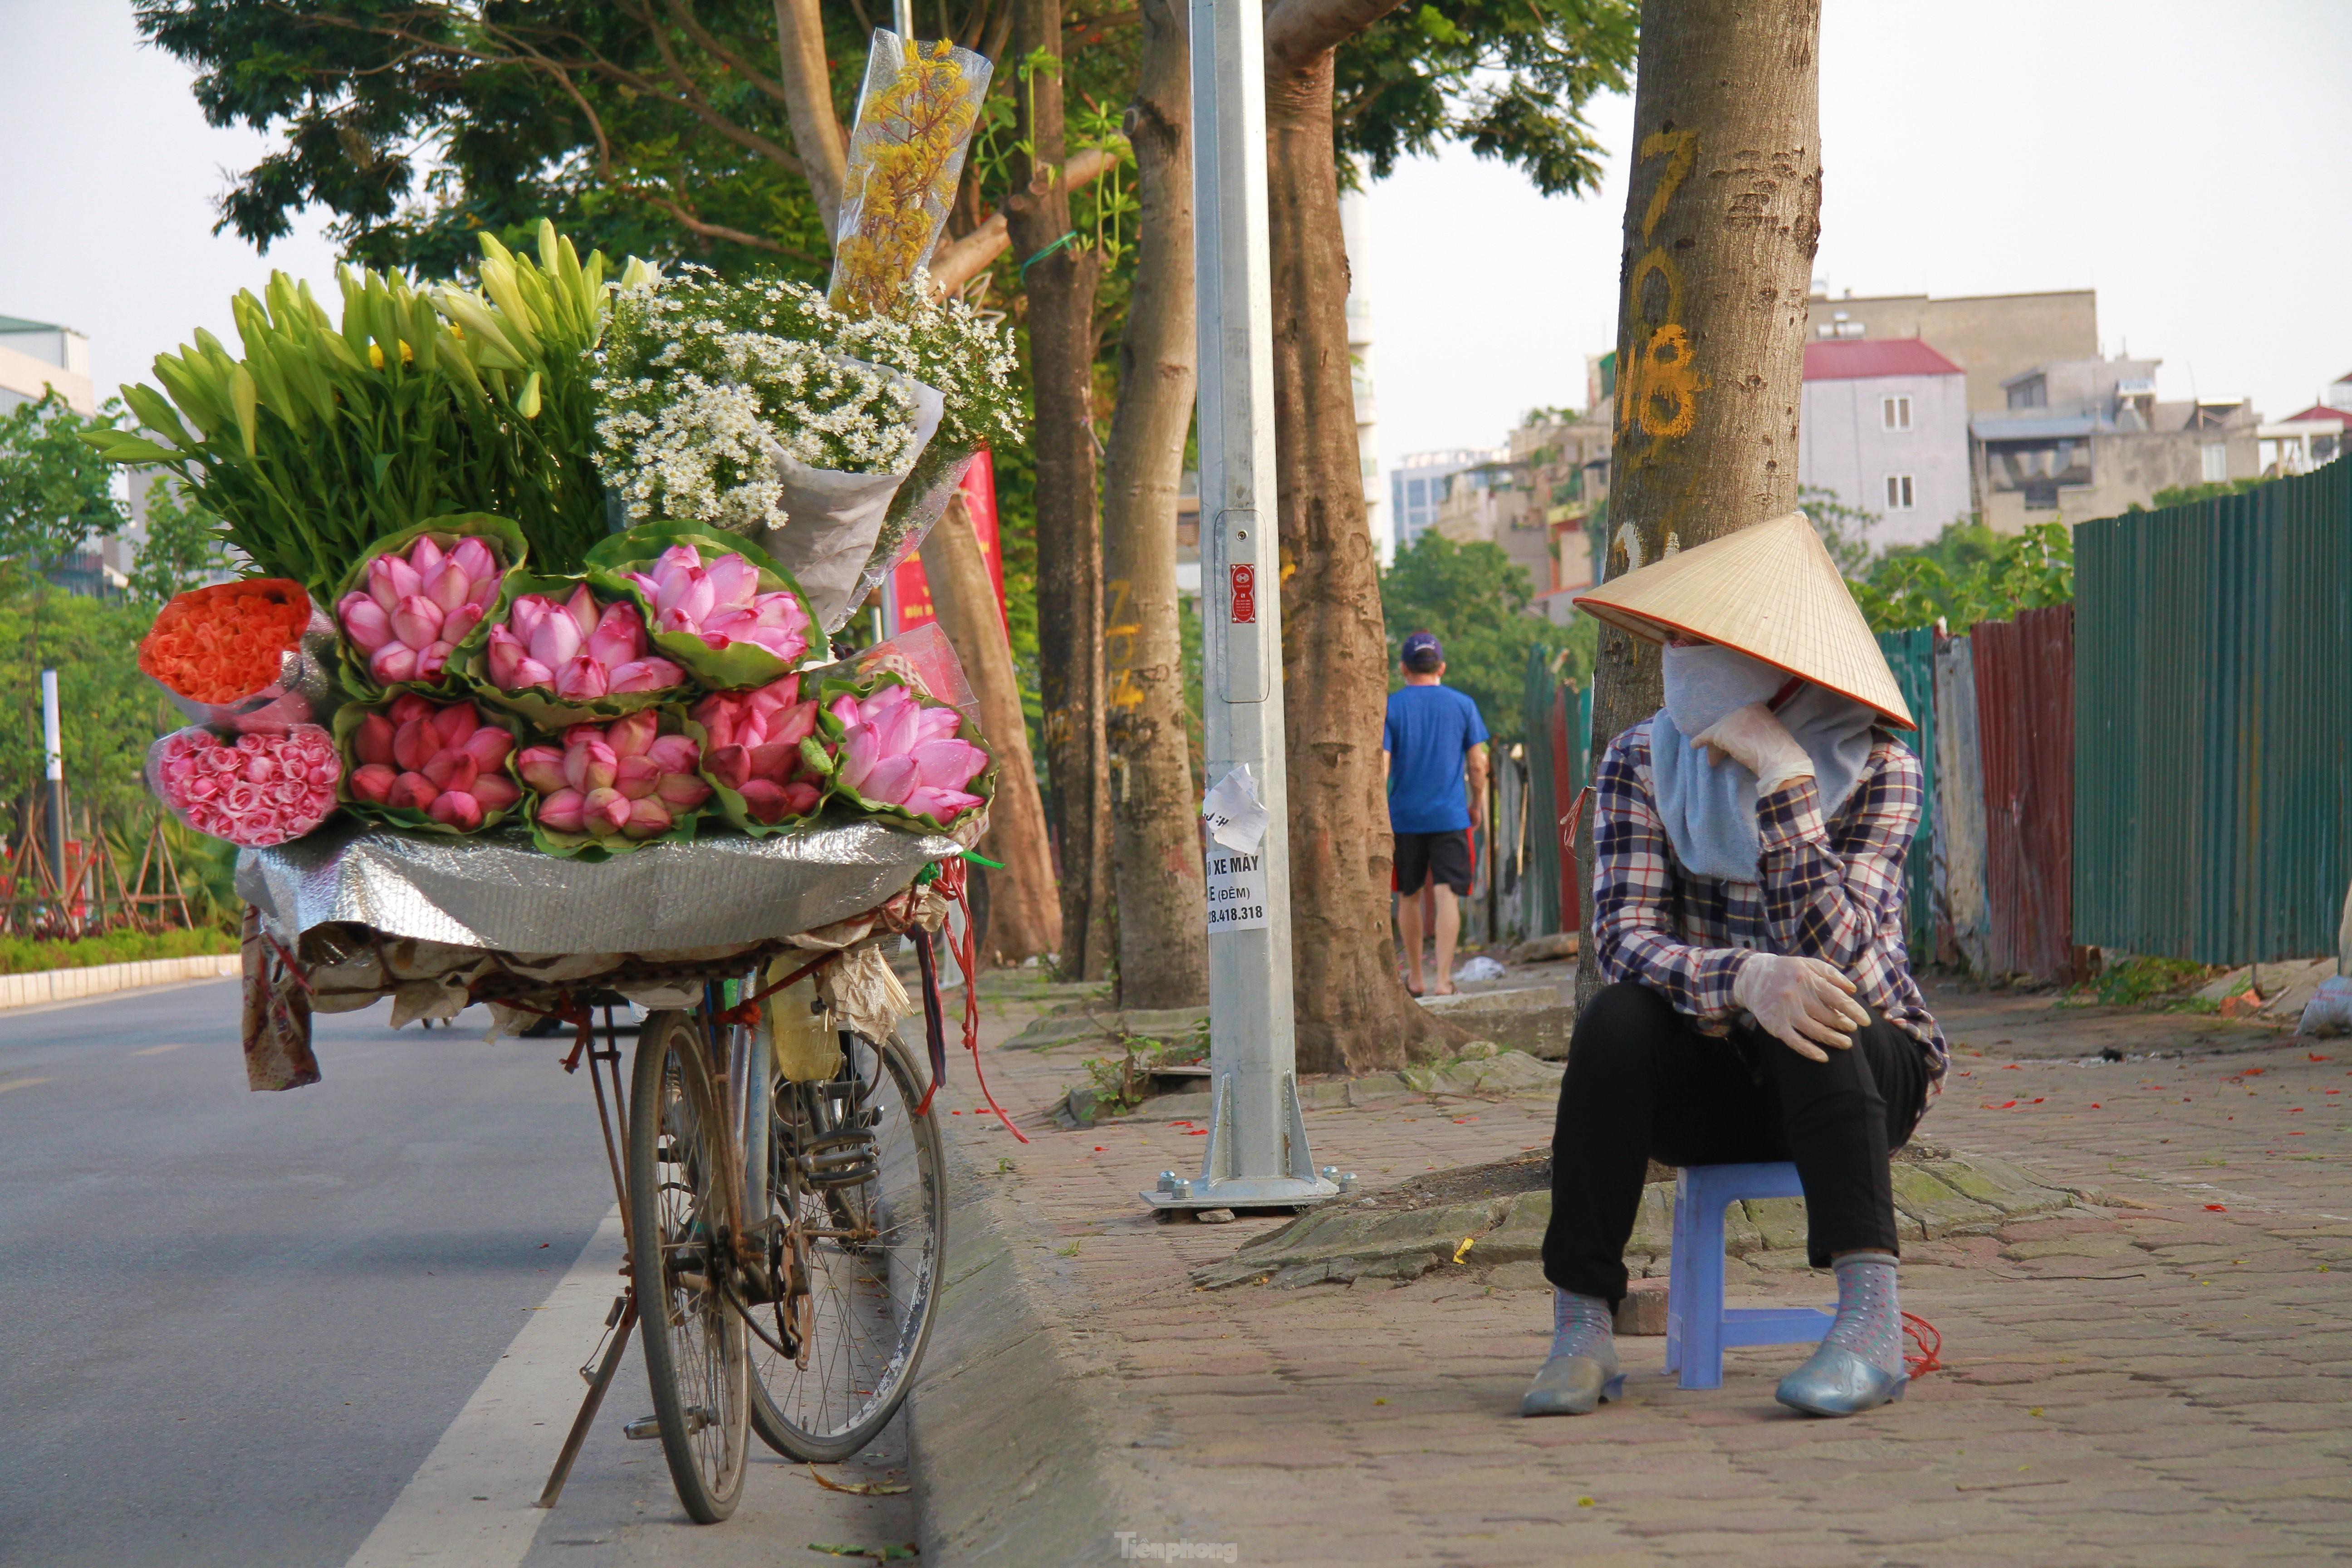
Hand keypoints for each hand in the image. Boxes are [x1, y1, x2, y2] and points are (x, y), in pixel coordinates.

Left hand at [1690, 702, 1813, 791]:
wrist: (1779, 759)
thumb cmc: (1781, 751)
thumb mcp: (1772, 734)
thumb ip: (1759, 732)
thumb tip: (1749, 740)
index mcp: (1757, 708)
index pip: (1740, 720)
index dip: (1736, 734)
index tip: (1737, 744)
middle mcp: (1742, 709)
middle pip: (1728, 726)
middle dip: (1725, 741)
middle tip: (1724, 753)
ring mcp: (1731, 719)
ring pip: (1719, 732)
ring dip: (1717, 747)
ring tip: (1714, 760)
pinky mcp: (1721, 732)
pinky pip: (1706, 736)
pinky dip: (1700, 741)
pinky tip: (1695, 745)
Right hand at [1732, 953, 1869, 1061]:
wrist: (1751, 978)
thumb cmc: (1786, 971)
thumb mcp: (1808, 964)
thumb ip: (1832, 975)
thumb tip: (1853, 991)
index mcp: (1807, 978)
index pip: (1837, 998)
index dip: (1854, 1011)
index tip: (1865, 1022)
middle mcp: (1796, 995)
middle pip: (1827, 1016)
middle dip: (1844, 1025)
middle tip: (1852, 1029)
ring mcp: (1785, 1011)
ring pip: (1814, 1031)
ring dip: (1833, 1039)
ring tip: (1846, 1043)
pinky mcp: (1775, 1025)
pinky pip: (1795, 1042)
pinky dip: (1810, 1051)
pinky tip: (1823, 1057)